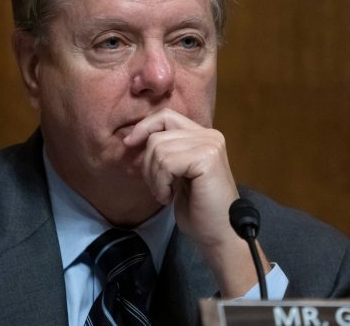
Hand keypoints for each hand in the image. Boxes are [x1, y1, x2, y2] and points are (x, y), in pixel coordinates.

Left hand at [123, 108, 269, 297]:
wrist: (220, 234)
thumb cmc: (198, 209)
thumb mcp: (177, 173)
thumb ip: (165, 151)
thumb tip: (133, 136)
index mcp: (204, 136)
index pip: (166, 116)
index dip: (144, 127)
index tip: (129, 144)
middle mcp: (210, 135)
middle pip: (157, 135)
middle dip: (148, 164)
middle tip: (159, 188)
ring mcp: (210, 145)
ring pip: (158, 149)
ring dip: (154, 178)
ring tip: (165, 194)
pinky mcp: (207, 158)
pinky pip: (166, 162)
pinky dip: (161, 183)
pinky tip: (170, 196)